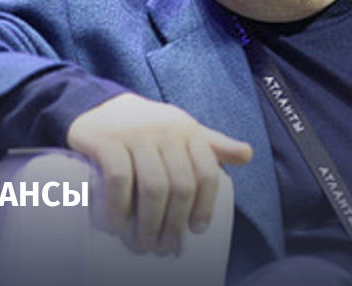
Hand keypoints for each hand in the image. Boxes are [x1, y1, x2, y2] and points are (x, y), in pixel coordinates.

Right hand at [66, 93, 252, 252]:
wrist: (103, 107)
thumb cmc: (151, 127)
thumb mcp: (184, 131)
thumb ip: (214, 144)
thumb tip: (248, 155)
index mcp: (189, 132)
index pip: (206, 173)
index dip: (205, 205)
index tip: (197, 230)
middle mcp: (167, 131)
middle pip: (181, 185)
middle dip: (175, 222)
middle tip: (166, 245)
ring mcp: (136, 135)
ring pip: (153, 186)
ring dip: (150, 221)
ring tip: (146, 242)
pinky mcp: (107, 141)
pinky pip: (119, 179)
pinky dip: (120, 206)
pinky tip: (120, 225)